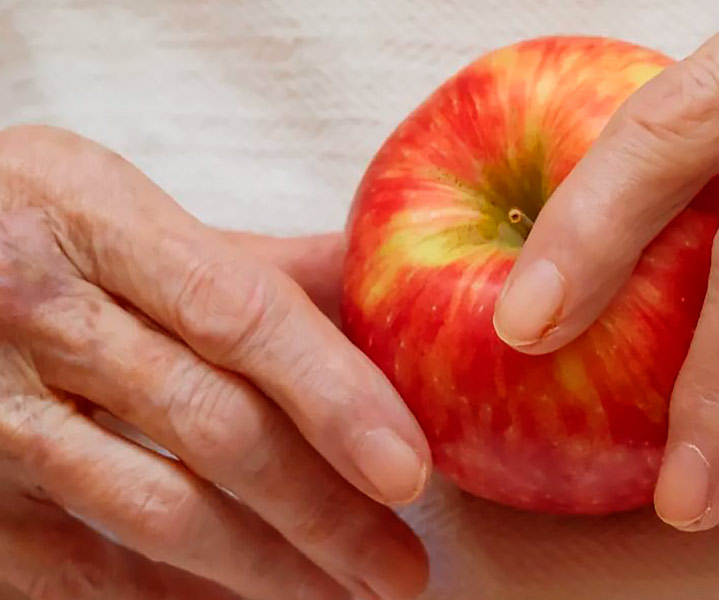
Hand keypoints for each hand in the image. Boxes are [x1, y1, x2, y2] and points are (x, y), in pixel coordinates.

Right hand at [0, 126, 430, 598]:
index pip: (241, 314)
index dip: (334, 396)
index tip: (409, 470)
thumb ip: (247, 257)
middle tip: (402, 566)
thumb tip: (382, 281)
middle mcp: (35, 311)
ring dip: (265, 567)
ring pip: (152, 509)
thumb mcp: (114, 205)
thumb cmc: (16, 223)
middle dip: (323, 510)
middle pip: (212, 426)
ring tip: (346, 594)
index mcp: (92, 218)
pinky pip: (76, 564)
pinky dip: (166, 596)